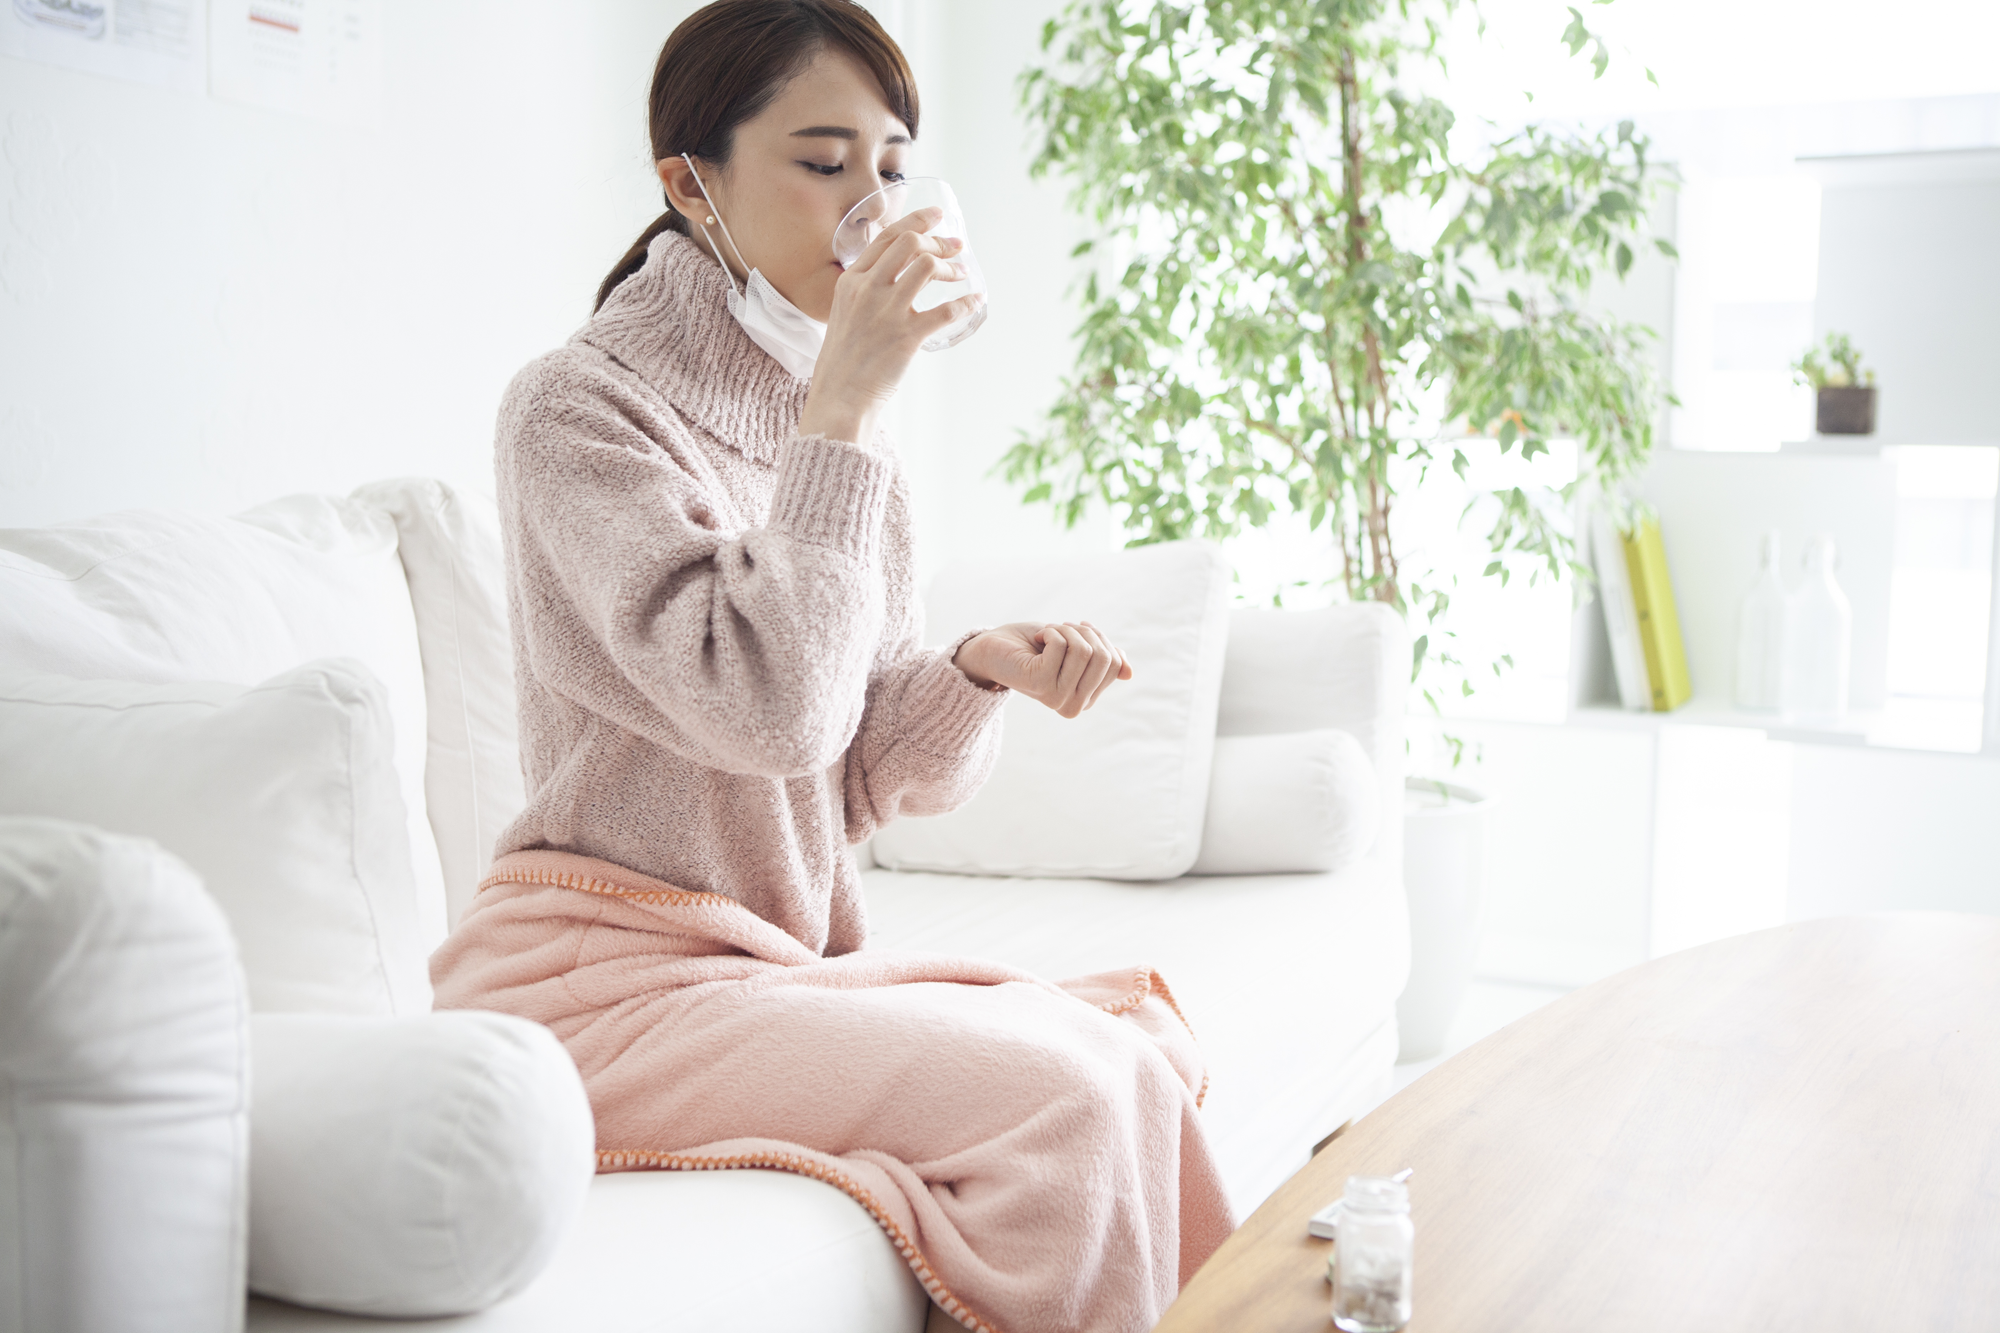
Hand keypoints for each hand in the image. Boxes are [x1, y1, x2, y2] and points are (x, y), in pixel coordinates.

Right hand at [798, 207, 985, 444]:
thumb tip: (895, 275)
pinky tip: (974, 302)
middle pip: (910, 243)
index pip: (887, 237)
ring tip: (961, 274)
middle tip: (955, 247)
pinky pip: (946, 311)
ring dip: (950, 267)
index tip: (936, 216)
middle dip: (938, 241)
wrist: (839, 396)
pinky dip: (965, 303)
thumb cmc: (843, 360)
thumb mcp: (844, 313)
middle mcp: (867, 290)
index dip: (916, 220)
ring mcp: (887, 312)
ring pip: (927, 267)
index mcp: (851, 281)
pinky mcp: (906, 336)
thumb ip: (865, 290)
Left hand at [953, 621, 1132, 718]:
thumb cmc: (1035, 647)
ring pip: (1084, 650)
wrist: (994, 649)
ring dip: (1065, 631)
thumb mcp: (1076, 650)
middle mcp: (1075, 706)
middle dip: (1084, 632)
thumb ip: (1102, 661)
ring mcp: (1057, 698)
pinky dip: (1051, 632)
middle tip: (1060, 630)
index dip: (1099, 638)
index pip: (1114, 663)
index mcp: (1087, 699)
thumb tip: (1129, 673)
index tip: (1077, 632)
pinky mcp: (1040, 684)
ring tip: (1048, 634)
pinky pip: (1062, 646)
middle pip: (1104, 657)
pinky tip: (1038, 640)